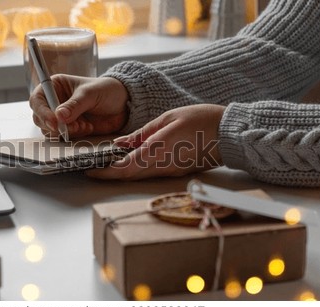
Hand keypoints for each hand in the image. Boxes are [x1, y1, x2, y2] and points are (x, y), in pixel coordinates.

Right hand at [29, 74, 128, 137]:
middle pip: (39, 118)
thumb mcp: (90, 94)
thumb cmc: (107, 91)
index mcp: (55, 86)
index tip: (54, 122)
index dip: (42, 112)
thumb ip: (75, 105)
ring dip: (65, 131)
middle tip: (72, 127)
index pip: (37, 99)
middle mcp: (54, 102)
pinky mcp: (69, 130)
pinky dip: (73, 136)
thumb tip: (59, 116)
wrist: (123, 105)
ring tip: (83, 125)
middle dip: (54, 125)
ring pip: (50, 130)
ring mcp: (61, 118)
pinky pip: (62, 138)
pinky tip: (87, 127)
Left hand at [86, 104, 225, 179]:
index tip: (90, 171)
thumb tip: (120, 144)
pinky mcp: (176, 171)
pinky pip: (151, 172)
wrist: (228, 133)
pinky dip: (136, 168)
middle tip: (94, 168)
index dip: (105, 173)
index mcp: (157, 151)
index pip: (124, 168)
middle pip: (129, 175)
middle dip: (109, 174)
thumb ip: (141, 134)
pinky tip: (130, 159)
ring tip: (107, 163)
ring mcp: (170, 171)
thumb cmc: (200, 120)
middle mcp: (162, 166)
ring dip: (121, 172)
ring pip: (139, 175)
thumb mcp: (166, 119)